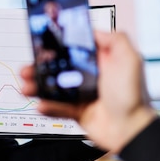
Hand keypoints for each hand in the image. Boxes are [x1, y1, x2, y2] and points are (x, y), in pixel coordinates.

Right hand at [21, 31, 155, 152]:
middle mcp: (89, 75)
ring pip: (54, 87)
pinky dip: (47, 106)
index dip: (58, 45)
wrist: (131, 130)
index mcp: (100, 61)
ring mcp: (82, 94)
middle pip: (59, 67)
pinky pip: (57, 107)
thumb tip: (94, 30)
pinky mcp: (77, 111)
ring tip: (26, 86)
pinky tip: (40, 104)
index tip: (42, 43)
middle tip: (28, 67)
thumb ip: (116, 39)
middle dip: (41, 66)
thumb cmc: (133, 95)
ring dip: (38, 86)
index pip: (74, 49)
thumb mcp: (130, 59)